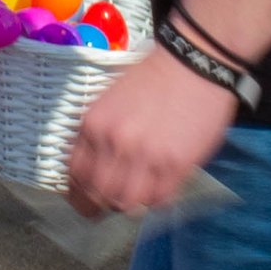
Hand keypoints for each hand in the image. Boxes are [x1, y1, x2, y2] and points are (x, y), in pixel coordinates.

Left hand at [65, 44, 234, 216]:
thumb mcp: (112, 101)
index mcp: (94, 125)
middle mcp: (115, 143)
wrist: (195, 63)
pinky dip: (156, 199)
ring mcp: (146, 156)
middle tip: (110, 207)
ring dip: (131, 203)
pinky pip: (158, 199)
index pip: (76, 175)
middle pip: (97, 194)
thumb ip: (101, 134)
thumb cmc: (154, 78)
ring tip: (139, 194)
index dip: (79, 194)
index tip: (85, 199)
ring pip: (126, 202)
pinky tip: (161, 186)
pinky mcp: (176, 164)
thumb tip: (98, 168)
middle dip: (101, 205)